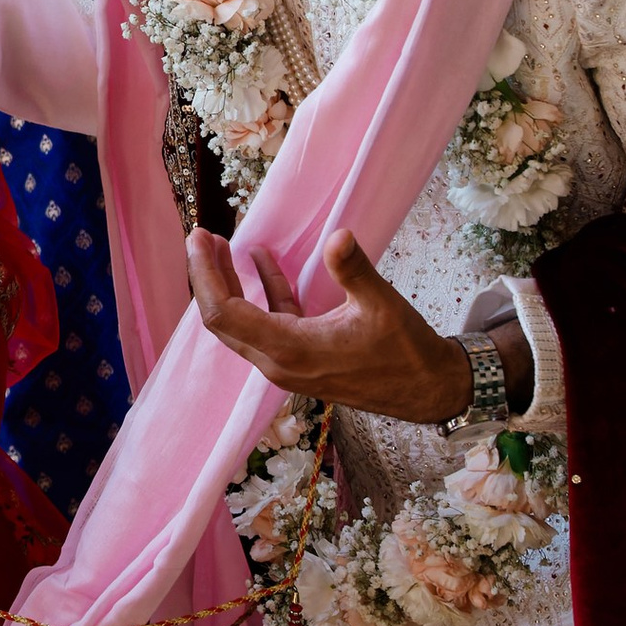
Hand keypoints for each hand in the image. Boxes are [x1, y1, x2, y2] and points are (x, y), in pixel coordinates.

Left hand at [186, 225, 471, 422]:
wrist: (426, 389)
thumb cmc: (405, 350)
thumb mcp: (381, 304)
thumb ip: (354, 269)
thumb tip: (338, 236)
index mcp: (289, 350)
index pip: (223, 314)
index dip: (204, 275)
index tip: (199, 239)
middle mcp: (278, 363)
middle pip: (223, 320)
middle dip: (208, 277)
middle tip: (202, 236)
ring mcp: (287, 364)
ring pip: (242, 323)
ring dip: (230, 285)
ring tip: (220, 245)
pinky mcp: (301, 359)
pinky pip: (269, 324)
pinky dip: (262, 293)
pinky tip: (260, 261)